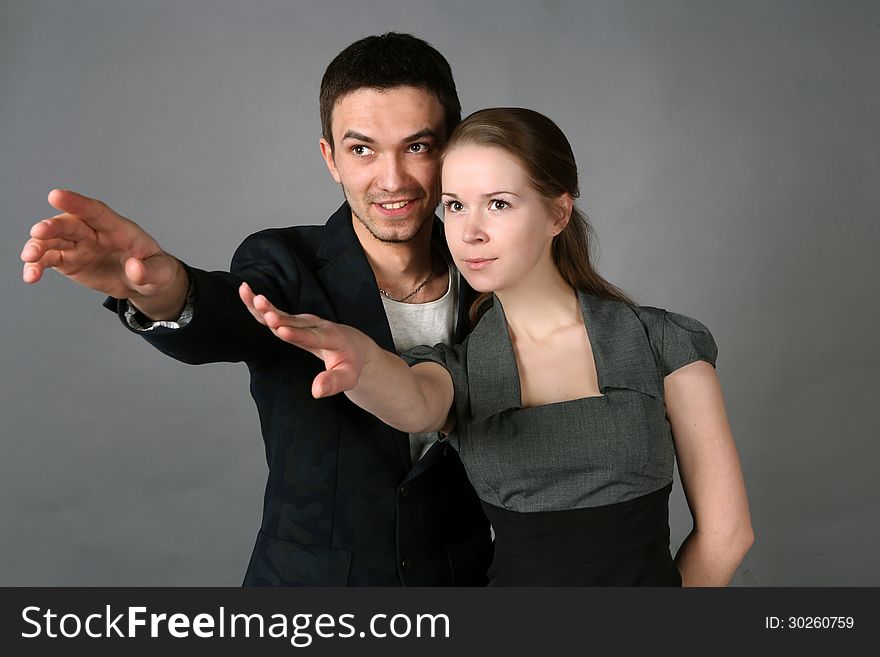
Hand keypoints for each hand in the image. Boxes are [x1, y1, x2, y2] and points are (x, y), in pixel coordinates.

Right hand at [21, 189, 187, 317]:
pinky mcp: (69, 261)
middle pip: (70, 224)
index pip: (96, 211)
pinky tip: (31, 275)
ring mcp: (79, 246)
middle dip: (52, 226)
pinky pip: (49, 260)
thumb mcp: (161, 273)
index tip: (56, 195)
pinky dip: (37, 266)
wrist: (144, 284)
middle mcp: (94, 233)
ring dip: (38, 246)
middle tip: (38, 232)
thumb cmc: (155, 270)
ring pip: (53, 240)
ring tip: (30, 258)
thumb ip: (149, 271)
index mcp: (118, 228)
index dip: (77, 203)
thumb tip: (135, 268)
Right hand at [239, 282, 374, 397]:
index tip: (281, 330)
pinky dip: (261, 306)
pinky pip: (276, 313)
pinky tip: (246, 294)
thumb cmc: (351, 364)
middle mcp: (316, 326)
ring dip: (264, 305)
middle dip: (276, 314)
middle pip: (293, 320)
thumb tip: (316, 391)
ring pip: (282, 313)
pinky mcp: (295, 321)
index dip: (296, 334)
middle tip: (262, 307)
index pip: (312, 337)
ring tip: (246, 292)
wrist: (354, 346)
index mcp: (332, 339)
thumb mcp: (348, 378)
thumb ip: (333, 383)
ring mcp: (305, 322)